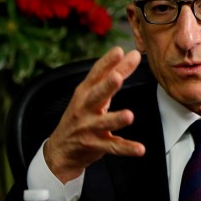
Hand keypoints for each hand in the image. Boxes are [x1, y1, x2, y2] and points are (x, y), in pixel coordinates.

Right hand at [43, 46, 145, 182]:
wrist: (61, 150)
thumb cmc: (81, 114)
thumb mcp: (93, 93)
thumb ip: (114, 73)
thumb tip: (132, 54)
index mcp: (85, 92)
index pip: (96, 74)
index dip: (107, 62)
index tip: (119, 51)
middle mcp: (85, 108)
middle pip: (96, 95)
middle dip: (106, 86)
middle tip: (117, 78)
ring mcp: (89, 128)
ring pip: (104, 123)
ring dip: (116, 119)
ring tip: (129, 116)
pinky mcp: (96, 145)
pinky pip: (113, 146)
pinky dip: (127, 148)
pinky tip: (140, 149)